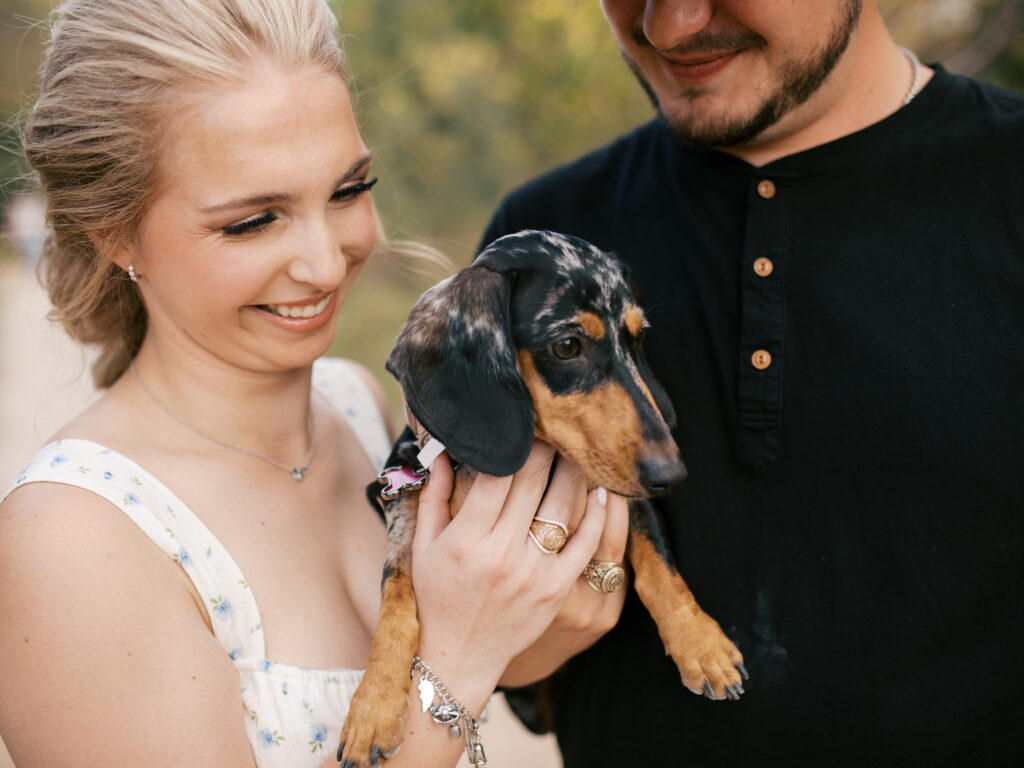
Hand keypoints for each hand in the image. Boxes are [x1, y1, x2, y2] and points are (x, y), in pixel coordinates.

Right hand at [410, 441, 606, 702]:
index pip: (497, 475)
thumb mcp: (423, 546)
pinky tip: (601, 492)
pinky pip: (585, 544)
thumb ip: (433, 496)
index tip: (522, 422)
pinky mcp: (558, 590)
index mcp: (467, 539)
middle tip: (554, 425)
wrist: (459, 656)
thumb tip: (442, 449)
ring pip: (563, 506)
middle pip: (532, 482)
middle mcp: (502, 553)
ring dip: (574, 471)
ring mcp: (533, 573)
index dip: (513, 443)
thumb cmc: (437, 597)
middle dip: (545, 447)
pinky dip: (596, 515)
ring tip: (578, 449)